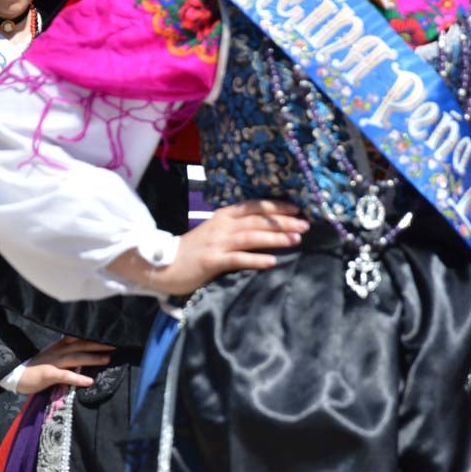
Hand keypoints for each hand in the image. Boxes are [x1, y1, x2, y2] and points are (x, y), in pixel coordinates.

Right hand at [14, 336, 114, 394]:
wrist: (17, 375)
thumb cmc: (38, 366)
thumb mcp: (54, 355)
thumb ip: (69, 352)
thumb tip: (87, 352)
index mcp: (60, 345)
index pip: (79, 337)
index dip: (94, 335)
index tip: (109, 333)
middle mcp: (58, 351)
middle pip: (81, 345)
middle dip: (98, 344)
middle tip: (116, 343)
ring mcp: (53, 362)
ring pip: (76, 358)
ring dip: (92, 358)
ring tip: (107, 359)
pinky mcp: (48, 374)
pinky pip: (65, 376)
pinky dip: (77, 378)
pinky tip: (89, 381)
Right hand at [108, 200, 308, 296]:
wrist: (164, 264)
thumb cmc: (193, 251)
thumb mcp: (215, 232)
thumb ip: (236, 228)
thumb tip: (265, 228)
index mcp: (224, 216)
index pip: (254, 206)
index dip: (277, 206)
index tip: (298, 209)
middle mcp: (222, 226)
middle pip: (258, 220)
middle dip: (284, 221)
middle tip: (306, 225)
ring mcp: (217, 243)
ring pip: (252, 236)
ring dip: (275, 237)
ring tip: (296, 239)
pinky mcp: (212, 261)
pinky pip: (238, 259)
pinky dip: (256, 259)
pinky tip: (272, 261)